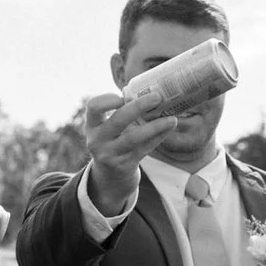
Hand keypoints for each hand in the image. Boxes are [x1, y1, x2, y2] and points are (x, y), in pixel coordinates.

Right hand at [80, 90, 177, 215]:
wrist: (110, 176)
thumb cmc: (113, 142)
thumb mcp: (107, 129)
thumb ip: (120, 112)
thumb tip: (150, 90)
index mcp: (92, 126)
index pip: (93, 107)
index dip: (108, 99)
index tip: (123, 96)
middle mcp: (98, 140)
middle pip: (118, 119)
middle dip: (139, 106)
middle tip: (157, 97)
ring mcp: (111, 154)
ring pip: (135, 138)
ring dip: (156, 126)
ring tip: (172, 118)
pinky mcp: (125, 165)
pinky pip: (145, 149)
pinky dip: (159, 137)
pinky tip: (169, 128)